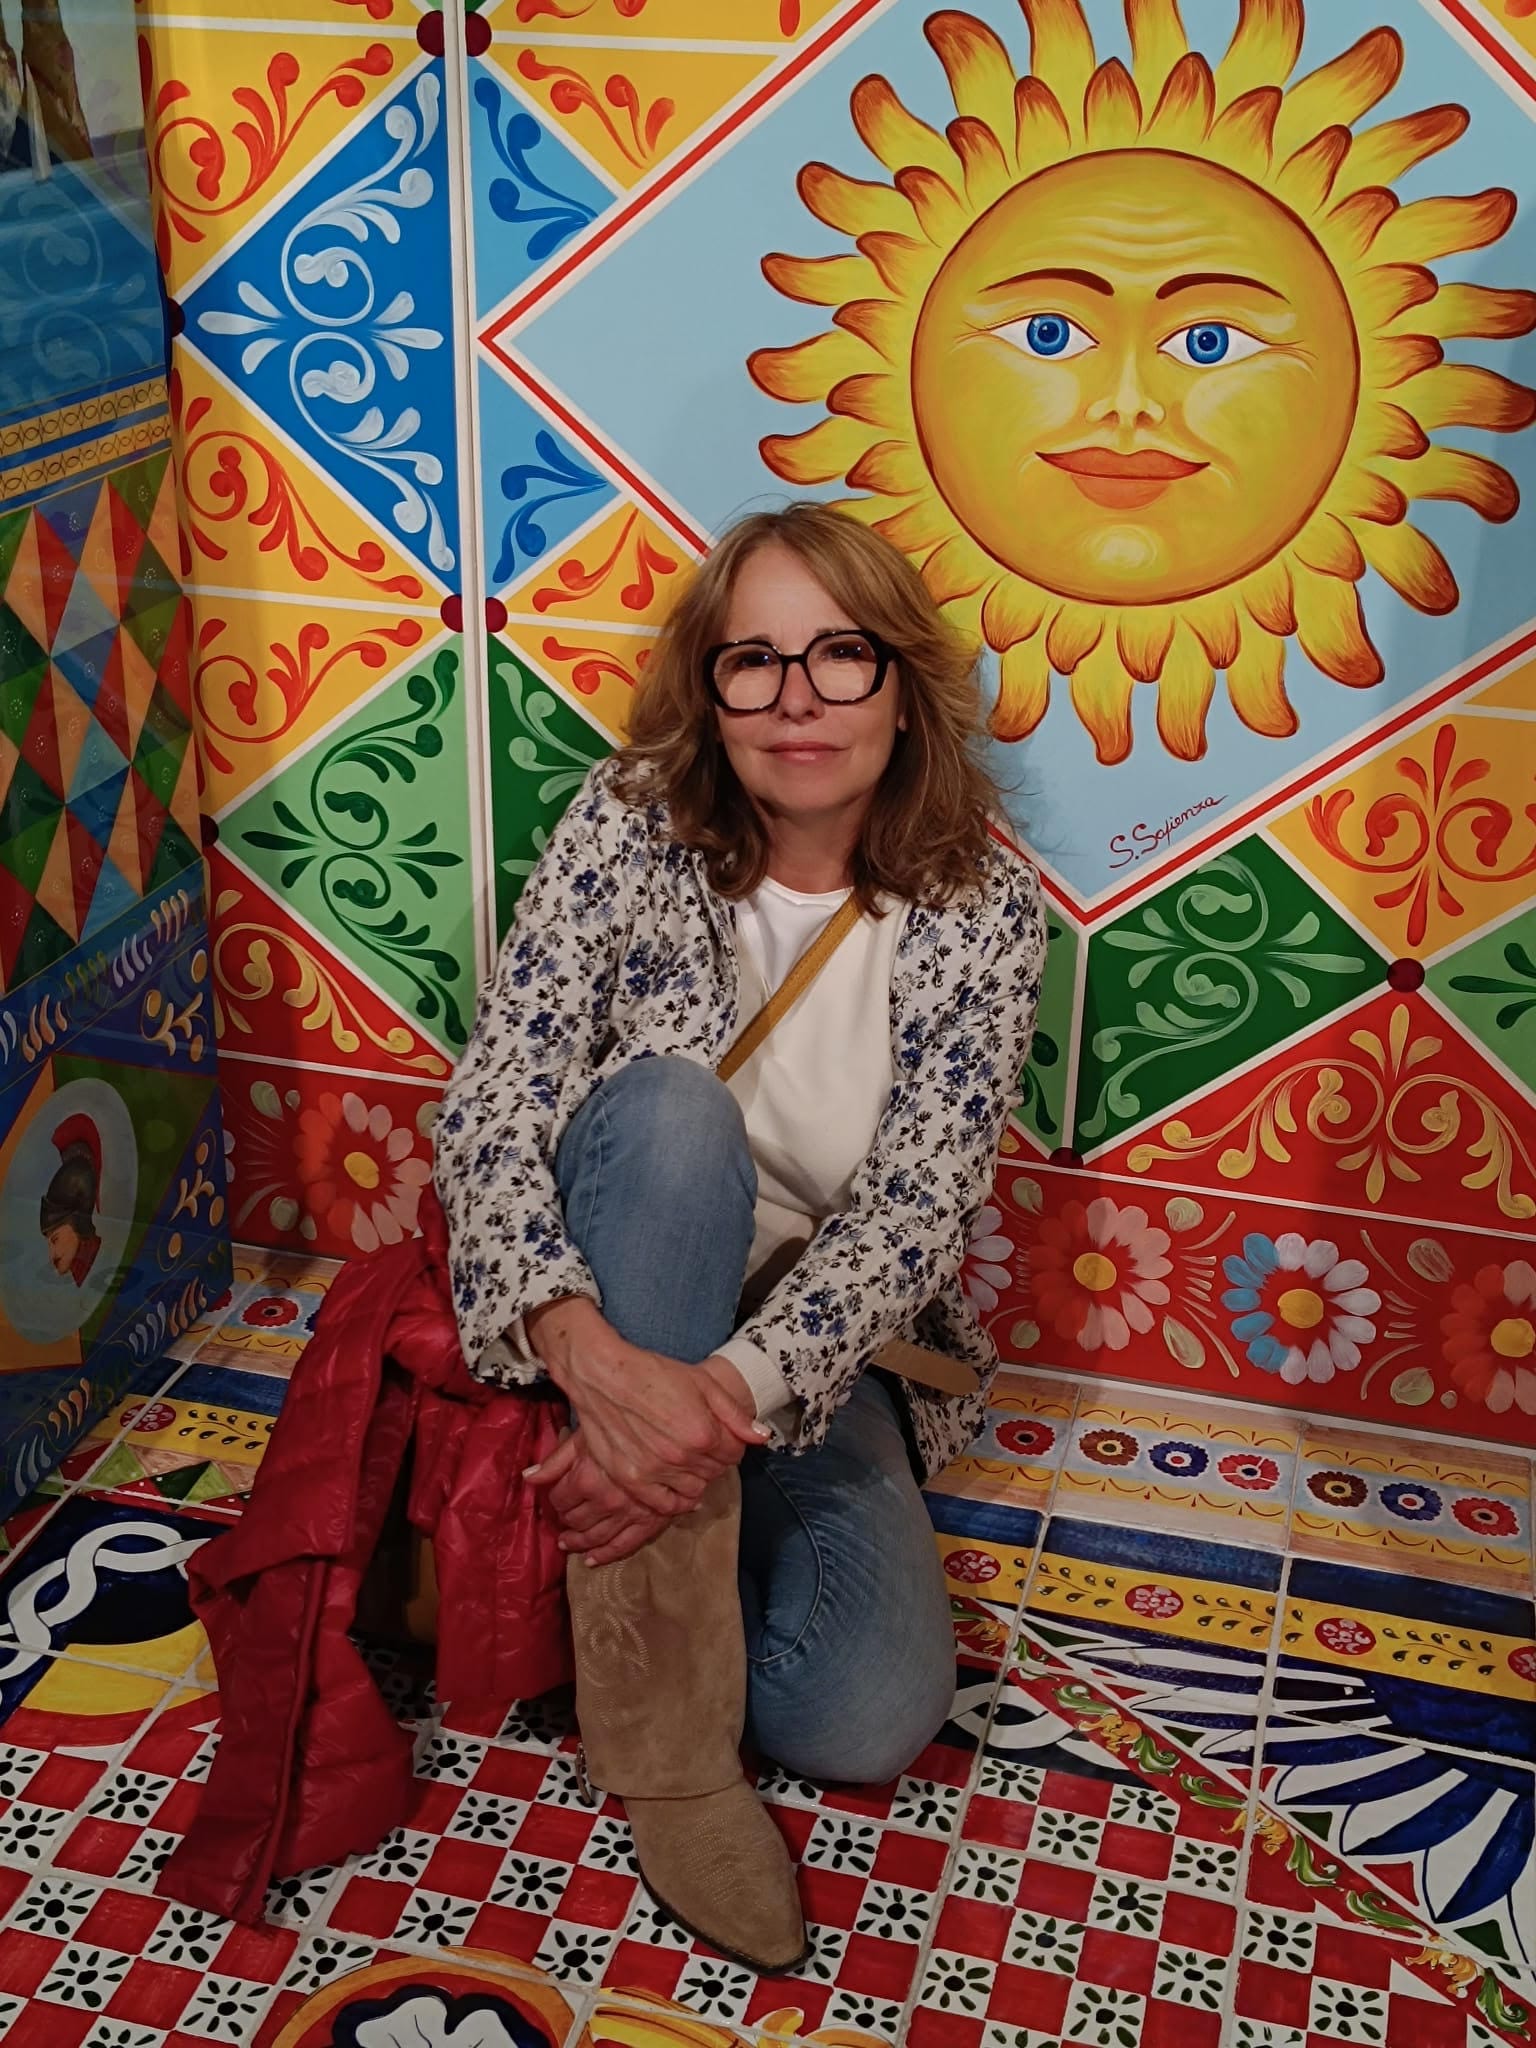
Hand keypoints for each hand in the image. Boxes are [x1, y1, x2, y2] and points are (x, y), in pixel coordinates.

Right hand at [525, 1299, 767, 1515]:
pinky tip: (672, 1483)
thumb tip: (762, 1437)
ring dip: (694, 1478)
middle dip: (713, 1459)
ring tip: (683, 1459)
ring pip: (694, 1491)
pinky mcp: (631, 1480)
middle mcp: (681, 1456)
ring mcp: (655, 1471)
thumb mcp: (702, 1383)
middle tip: (698, 1443)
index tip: (718, 1434)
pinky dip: (673, 1500)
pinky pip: (663, 1506)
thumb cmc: (652, 1373)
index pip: (735, 1453)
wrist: (602, 1375)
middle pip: (715, 1472)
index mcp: (703, 1431)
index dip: (730, 1443)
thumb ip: (734, 1413)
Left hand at [544, 1430, 670, 1565]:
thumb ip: (556, 1459)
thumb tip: (528, 1478)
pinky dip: (605, 1555)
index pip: (560, 1498)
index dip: (555, 1498)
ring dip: (579, 1542)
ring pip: (596, 1536)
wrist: (673, 1435)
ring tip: (567, 1543)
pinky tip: (591, 1561)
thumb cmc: (626, 1428)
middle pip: (576, 1520)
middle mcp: (606, 1501)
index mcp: (588, 1479)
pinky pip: (624, 1545)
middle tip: (561, 1520)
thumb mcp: (588, 1435)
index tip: (557, 1495)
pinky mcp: (649, 1522)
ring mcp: (628, 1515)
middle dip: (565, 1521)